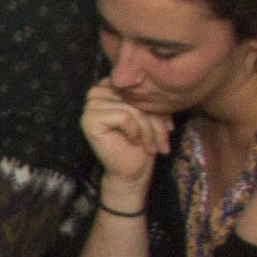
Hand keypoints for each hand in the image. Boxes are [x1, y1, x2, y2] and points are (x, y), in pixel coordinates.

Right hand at [79, 80, 171, 197]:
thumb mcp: (151, 113)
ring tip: (153, 145)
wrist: (132, 170)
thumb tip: (156, 87)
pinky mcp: (89, 120)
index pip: (138, 85)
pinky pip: (124, 116)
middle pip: (135, 96)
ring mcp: (90, 106)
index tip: (167, 125)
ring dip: (148, 129)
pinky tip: (135, 142)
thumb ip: (149, 97)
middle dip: (154, 119)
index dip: (154, 104)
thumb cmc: (142, 142)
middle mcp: (97, 92)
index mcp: (110, 87)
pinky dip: (134, 131)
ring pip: (131, 107)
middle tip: (162, 140)